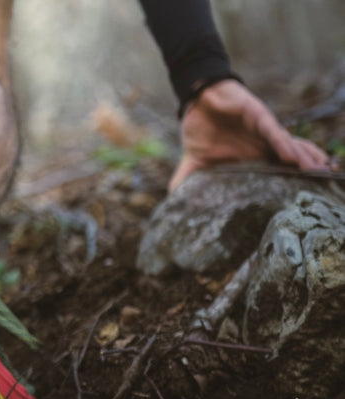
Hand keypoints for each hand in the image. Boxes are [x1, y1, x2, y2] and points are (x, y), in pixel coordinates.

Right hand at [171, 79, 335, 191]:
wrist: (196, 100)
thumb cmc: (201, 128)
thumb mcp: (194, 160)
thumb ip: (187, 179)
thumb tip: (172, 199)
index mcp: (251, 157)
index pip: (278, 170)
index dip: (293, 181)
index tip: (309, 196)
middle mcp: (262, 144)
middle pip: (293, 158)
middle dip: (309, 169)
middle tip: (324, 183)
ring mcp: (262, 131)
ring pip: (288, 146)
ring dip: (303, 159)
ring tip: (316, 171)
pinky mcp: (258, 116)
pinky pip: (274, 132)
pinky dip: (283, 144)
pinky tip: (291, 157)